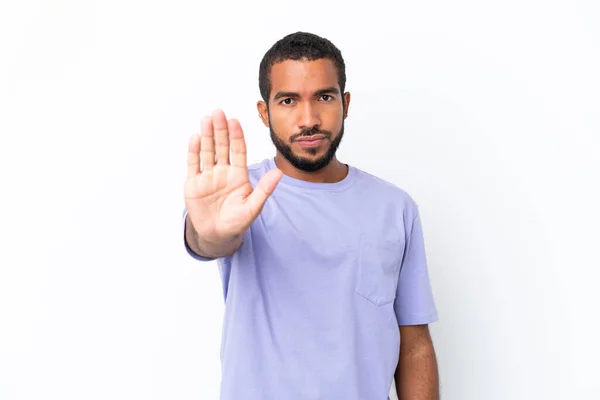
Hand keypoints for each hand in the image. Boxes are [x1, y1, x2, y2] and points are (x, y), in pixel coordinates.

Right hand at [184, 109, 281, 243]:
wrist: (217, 235)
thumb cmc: (237, 221)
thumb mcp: (253, 207)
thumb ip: (264, 189)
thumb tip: (279, 173)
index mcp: (238, 175)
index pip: (238, 150)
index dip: (236, 136)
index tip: (235, 121)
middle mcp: (223, 171)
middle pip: (221, 146)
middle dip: (220, 130)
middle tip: (218, 112)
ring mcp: (207, 176)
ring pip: (207, 151)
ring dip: (206, 135)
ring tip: (206, 118)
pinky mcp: (193, 183)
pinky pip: (193, 164)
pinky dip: (194, 151)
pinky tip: (195, 137)